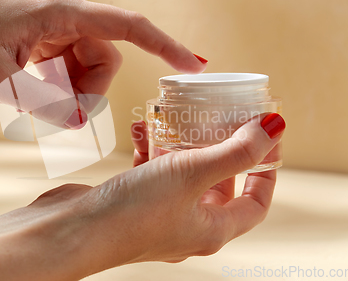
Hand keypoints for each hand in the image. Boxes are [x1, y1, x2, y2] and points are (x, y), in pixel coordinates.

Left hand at [0, 0, 206, 125]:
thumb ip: (46, 106)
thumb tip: (78, 121)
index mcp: (59, 11)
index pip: (128, 26)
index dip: (167, 46)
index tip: (195, 65)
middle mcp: (59, 10)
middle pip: (104, 55)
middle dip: (90, 90)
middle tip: (63, 116)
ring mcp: (47, 20)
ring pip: (83, 60)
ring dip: (70, 88)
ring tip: (36, 101)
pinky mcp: (35, 31)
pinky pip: (62, 59)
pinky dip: (55, 81)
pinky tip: (30, 89)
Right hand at [0, 114, 283, 280]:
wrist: (72, 232)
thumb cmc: (133, 212)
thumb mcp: (191, 174)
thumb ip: (235, 152)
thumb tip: (274, 129)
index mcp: (211, 229)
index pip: (255, 202)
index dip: (266, 170)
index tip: (266, 139)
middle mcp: (188, 226)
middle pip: (218, 184)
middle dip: (220, 149)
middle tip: (220, 117)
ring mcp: (159, 215)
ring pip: (181, 175)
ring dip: (181, 144)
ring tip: (177, 115)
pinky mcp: (133, 202)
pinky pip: (152, 173)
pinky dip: (151, 149)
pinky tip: (140, 128)